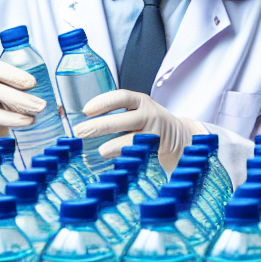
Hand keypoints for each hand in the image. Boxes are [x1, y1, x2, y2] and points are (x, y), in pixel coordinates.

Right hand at [0, 60, 46, 147]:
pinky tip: (28, 121)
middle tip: (41, 105)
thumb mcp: (18, 84)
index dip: (15, 76)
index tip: (33, 83)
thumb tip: (62, 107)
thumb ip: (37, 88)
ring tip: (37, 113)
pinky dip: (13, 120)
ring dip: (18, 108)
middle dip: (20, 97)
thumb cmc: (11, 90)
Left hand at [74, 90, 203, 171]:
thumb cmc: (149, 125)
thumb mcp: (137, 113)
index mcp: (141, 102)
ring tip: (100, 151)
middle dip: (98, 126)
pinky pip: (142, 154)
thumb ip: (117, 116)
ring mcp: (157, 133)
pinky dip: (127, 158)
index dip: (103, 102)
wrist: (181, 138)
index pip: (122, 97)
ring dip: (114, 146)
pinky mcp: (160, 150)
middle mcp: (150, 115)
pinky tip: (116, 163)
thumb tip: (82, 128)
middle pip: (123, 120)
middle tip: (79, 133)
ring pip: (133, 139)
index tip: (86, 110)